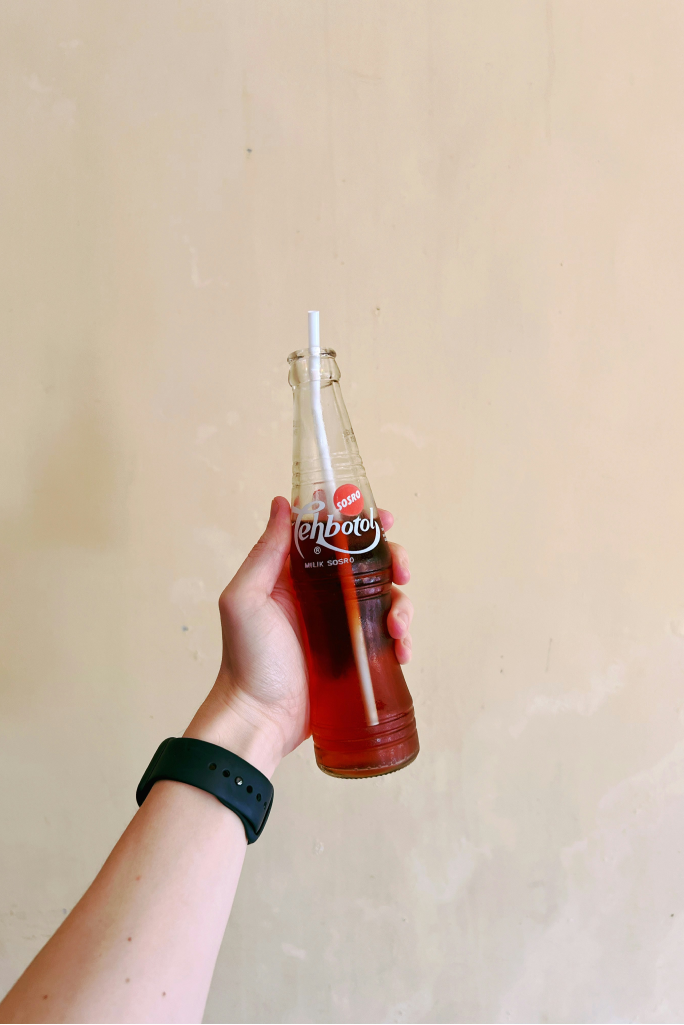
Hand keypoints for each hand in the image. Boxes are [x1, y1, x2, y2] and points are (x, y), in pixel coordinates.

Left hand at [184, 497, 413, 775]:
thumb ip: (265, 552)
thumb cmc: (246, 659)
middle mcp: (321, 596)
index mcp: (295, 575)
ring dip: (401, 605)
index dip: (358, 522)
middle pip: (368, 564)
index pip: (331, 536)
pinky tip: (400, 651)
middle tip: (401, 570)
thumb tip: (283, 503)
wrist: (259, 719)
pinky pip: (387, 639)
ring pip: (384, 600)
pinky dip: (401, 640)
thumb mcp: (246, 599)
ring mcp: (340, 627)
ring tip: (396, 626)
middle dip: (393, 560)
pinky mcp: (355, 657)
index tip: (380, 518)